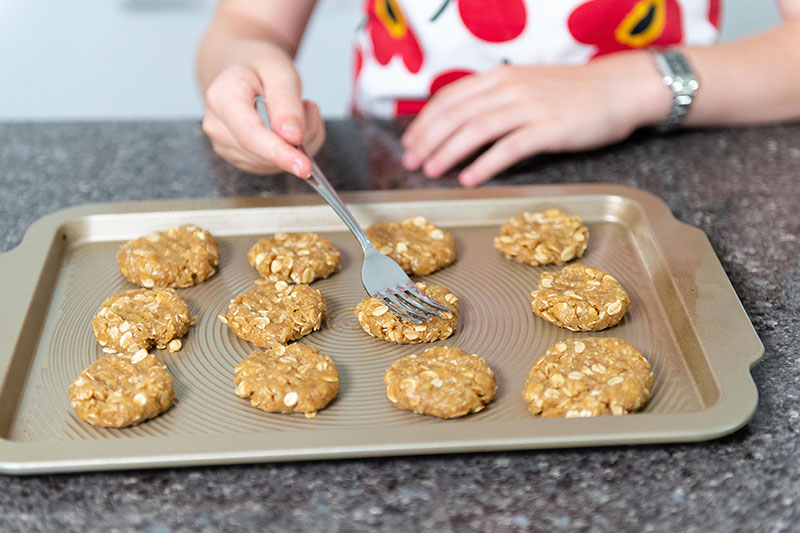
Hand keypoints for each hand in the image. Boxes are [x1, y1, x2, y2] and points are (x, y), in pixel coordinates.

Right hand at [201, 52, 324, 177]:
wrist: (243, 69)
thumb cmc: (260, 66)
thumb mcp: (280, 71)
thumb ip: (287, 103)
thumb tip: (292, 137)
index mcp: (222, 97)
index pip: (251, 135)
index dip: (279, 153)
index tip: (304, 167)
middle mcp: (217, 126)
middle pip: (264, 153)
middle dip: (298, 140)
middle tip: (309, 106)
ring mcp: (224, 145)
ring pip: (273, 164)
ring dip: (298, 144)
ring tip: (299, 111)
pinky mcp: (239, 158)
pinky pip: (274, 166)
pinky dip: (292, 151)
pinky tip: (291, 127)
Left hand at [401, 52, 667, 186]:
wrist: (620, 88)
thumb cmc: (572, 93)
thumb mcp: (526, 87)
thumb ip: (495, 101)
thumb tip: (461, 125)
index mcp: (500, 77)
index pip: (450, 98)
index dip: (425, 122)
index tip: (410, 143)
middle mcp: (510, 88)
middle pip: (456, 114)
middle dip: (428, 140)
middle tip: (412, 163)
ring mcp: (529, 107)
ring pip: (476, 129)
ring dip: (449, 152)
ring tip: (432, 171)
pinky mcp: (549, 128)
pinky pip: (509, 148)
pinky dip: (485, 164)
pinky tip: (469, 179)